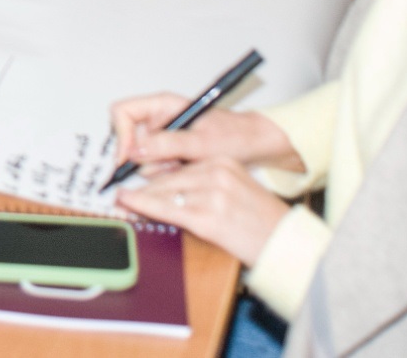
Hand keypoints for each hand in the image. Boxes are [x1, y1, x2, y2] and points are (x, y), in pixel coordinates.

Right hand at [109, 94, 304, 172]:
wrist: (256, 146)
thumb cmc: (235, 136)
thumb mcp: (202, 142)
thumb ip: (167, 145)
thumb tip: (135, 150)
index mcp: (162, 105)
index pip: (123, 113)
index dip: (121, 135)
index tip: (130, 157)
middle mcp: (159, 119)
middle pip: (129, 139)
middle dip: (145, 158)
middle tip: (169, 166)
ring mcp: (163, 137)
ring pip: (142, 158)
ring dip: (159, 169)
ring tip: (184, 167)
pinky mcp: (170, 153)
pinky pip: (155, 167)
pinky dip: (167, 174)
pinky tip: (186, 172)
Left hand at [115, 158, 291, 266]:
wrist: (285, 244)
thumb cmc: (262, 222)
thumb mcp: (236, 189)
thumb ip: (207, 183)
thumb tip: (172, 188)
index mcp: (223, 162)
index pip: (179, 164)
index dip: (154, 173)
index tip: (136, 175)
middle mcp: (216, 172)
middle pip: (168, 176)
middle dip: (143, 185)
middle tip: (121, 189)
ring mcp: (211, 194)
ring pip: (163, 191)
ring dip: (139, 196)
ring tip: (121, 198)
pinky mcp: (207, 216)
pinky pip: (166, 208)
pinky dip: (142, 205)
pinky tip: (128, 203)